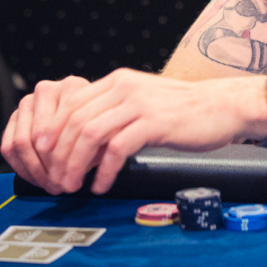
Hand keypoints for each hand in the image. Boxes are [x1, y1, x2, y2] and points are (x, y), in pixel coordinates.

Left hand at [2, 69, 266, 195]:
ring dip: (76, 164)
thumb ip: (113, 113)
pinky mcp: (154, 123)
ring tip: (74, 185)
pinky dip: (104, 171)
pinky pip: (117, 148)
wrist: (221, 107)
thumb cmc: (183, 110)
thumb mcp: (141, 103)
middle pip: (75, 121)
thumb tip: (80, 142)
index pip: (70, 104)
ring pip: (90, 134)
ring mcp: (139, 104)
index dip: (52, 133)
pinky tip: (103, 185)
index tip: (44, 158)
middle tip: (57, 179)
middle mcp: (124, 87)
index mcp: (117, 81)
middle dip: (59, 154)